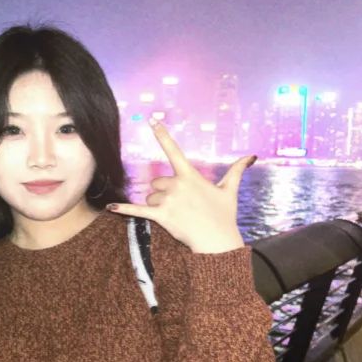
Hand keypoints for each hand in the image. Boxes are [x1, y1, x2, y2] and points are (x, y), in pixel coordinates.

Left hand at [107, 120, 254, 253]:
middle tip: (181, 206)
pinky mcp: (161, 215)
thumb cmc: (224, 216)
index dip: (162, 135)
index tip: (152, 120)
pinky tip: (110, 207)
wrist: (218, 241)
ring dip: (157, 205)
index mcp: (190, 175)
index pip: (173, 150)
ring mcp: (168, 200)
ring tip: (175, 215)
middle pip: (156, 182)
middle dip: (163, 192)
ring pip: (150, 197)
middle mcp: (177, 184)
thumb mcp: (230, 191)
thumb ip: (237, 171)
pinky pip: (138, 210)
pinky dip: (124, 209)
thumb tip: (252, 156)